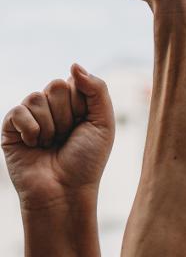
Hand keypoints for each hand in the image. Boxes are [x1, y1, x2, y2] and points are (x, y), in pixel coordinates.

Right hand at [1, 64, 114, 209]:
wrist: (65, 192)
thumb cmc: (87, 161)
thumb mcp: (103, 123)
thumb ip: (97, 89)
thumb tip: (74, 64)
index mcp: (74, 103)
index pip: (74, 81)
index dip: (82, 105)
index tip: (84, 127)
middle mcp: (52, 107)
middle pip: (55, 85)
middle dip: (66, 115)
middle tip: (66, 138)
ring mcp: (30, 117)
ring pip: (37, 98)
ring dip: (50, 127)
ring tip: (51, 145)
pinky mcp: (11, 129)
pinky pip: (18, 112)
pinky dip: (31, 130)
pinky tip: (34, 146)